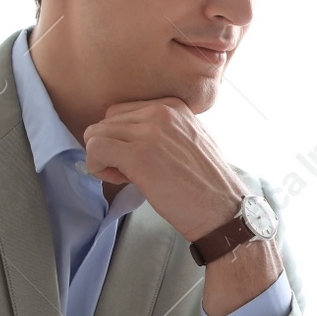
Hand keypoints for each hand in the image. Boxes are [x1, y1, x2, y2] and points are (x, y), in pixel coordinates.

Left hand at [82, 98, 243, 241]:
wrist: (221, 209)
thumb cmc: (207, 184)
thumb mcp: (192, 139)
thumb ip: (165, 130)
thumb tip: (131, 136)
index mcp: (173, 106)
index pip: (123, 111)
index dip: (122, 137)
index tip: (138, 159)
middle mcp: (160, 112)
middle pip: (106, 122)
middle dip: (111, 147)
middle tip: (130, 171)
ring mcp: (148, 132)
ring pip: (95, 134)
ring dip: (103, 159)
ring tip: (127, 177)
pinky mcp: (137, 154)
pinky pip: (95, 150)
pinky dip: (98, 168)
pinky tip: (121, 181)